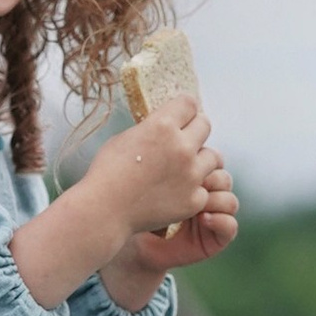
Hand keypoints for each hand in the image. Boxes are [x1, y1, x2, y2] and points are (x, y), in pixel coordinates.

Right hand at [89, 86, 220, 236]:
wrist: (103, 212)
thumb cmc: (106, 175)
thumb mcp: (124, 139)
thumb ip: (149, 130)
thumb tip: (164, 127)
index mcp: (162, 126)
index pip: (189, 103)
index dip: (183, 110)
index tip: (179, 116)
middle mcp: (181, 147)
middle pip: (205, 125)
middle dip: (194, 130)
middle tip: (183, 141)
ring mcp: (191, 175)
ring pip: (212, 157)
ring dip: (199, 160)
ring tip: (182, 169)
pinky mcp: (194, 199)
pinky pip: (204, 187)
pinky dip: (192, 190)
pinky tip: (176, 192)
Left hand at [126, 165, 237, 270]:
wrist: (132, 245)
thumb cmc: (135, 210)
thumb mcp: (147, 180)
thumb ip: (163, 159)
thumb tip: (166, 131)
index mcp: (193, 176)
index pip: (211, 158)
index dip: (202, 158)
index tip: (180, 163)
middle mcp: (206, 195)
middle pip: (223, 177)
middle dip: (210, 178)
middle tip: (191, 183)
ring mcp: (213, 216)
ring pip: (229, 200)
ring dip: (215, 200)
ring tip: (196, 205)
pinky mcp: (216, 238)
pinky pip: (230, 226)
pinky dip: (220, 221)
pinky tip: (202, 218)